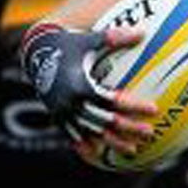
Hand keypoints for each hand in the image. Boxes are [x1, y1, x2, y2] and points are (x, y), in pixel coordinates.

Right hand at [20, 22, 155, 151]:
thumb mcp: (88, 39)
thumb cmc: (67, 43)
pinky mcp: (57, 116)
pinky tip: (101, 154)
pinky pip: (74, 135)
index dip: (134, 107)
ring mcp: (64, 113)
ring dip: (113, 142)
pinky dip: (88, 145)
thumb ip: (114, 37)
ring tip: (133, 150)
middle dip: (129, 129)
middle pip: (106, 122)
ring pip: (92, 133)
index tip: (154, 109)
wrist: (33, 53)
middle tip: (150, 133)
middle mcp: (72, 103)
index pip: (114, 101)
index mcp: (82, 85)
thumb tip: (142, 32)